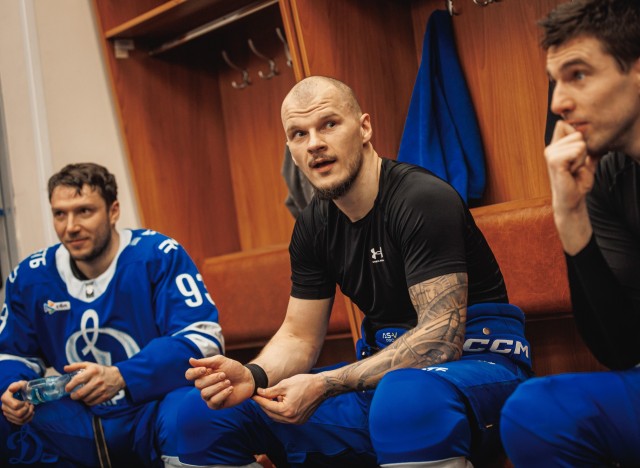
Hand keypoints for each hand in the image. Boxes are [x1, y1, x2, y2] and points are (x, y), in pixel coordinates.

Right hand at [1, 381, 34, 424]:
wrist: (19, 392)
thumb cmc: (20, 388)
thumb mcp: (20, 384)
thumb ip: (17, 385)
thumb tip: (11, 389)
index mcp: (5, 398)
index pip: (15, 406)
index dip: (24, 405)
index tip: (27, 401)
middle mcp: (4, 407)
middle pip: (18, 414)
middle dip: (28, 410)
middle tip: (31, 404)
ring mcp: (7, 414)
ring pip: (20, 419)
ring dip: (29, 414)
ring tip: (32, 408)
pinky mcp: (11, 418)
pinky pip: (20, 423)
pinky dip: (28, 419)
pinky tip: (31, 413)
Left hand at [64, 362, 124, 405]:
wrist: (118, 376)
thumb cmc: (101, 370)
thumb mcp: (89, 365)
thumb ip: (76, 366)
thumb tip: (65, 368)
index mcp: (93, 371)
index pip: (77, 380)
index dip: (70, 386)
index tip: (67, 388)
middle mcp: (97, 381)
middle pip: (80, 393)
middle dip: (73, 396)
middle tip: (73, 395)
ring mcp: (102, 389)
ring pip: (85, 399)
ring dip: (81, 399)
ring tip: (81, 395)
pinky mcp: (105, 396)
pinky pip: (92, 403)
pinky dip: (87, 402)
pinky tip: (88, 398)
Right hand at [186, 356, 254, 409]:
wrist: (248, 379)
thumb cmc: (234, 369)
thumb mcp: (221, 361)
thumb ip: (206, 361)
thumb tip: (190, 360)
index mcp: (203, 374)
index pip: (189, 375)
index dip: (194, 373)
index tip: (205, 369)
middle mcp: (204, 386)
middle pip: (198, 385)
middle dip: (212, 379)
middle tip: (224, 375)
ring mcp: (209, 396)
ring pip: (204, 394)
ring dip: (218, 387)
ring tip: (228, 382)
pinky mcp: (217, 404)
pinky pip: (213, 402)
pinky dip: (222, 394)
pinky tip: (230, 389)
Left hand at [253, 373, 325, 424]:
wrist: (322, 387)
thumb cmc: (304, 383)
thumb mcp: (285, 384)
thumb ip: (270, 391)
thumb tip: (259, 392)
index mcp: (286, 410)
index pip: (267, 406)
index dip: (259, 399)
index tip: (253, 394)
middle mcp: (291, 419)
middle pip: (271, 414)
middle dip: (264, 405)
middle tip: (259, 396)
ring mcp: (297, 421)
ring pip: (278, 417)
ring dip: (272, 409)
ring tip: (271, 397)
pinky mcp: (301, 420)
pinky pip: (286, 418)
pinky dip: (280, 411)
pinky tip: (281, 401)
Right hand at [544, 120, 596, 253]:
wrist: (573, 199)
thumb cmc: (578, 182)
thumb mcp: (585, 161)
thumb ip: (588, 147)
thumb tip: (595, 134)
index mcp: (555, 146)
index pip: (564, 124)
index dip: (577, 136)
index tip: (576, 155)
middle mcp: (550, 148)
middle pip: (577, 133)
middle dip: (583, 150)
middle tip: (575, 166)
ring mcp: (550, 154)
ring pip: (579, 143)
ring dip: (581, 158)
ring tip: (573, 170)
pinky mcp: (554, 161)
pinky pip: (576, 152)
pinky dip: (579, 162)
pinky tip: (571, 172)